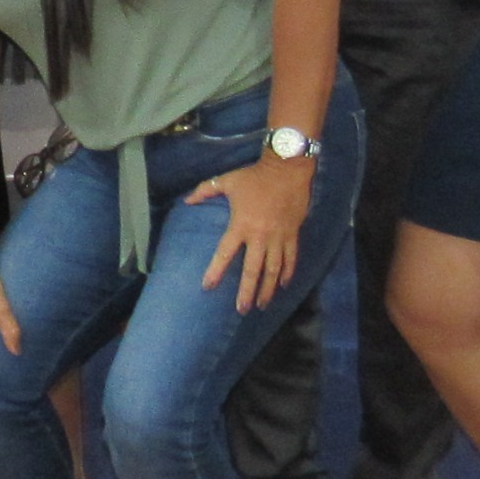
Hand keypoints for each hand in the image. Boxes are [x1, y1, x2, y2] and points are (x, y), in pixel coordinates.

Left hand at [190, 152, 315, 312]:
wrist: (288, 169)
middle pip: (253, 270)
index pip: (225, 253)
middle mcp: (260, 236)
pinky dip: (287, 273)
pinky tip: (282, 285)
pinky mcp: (293, 235)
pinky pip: (290, 259)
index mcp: (241, 225)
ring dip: (267, 289)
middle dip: (247, 292)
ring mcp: (278, 237)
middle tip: (241, 309)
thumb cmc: (255, 176)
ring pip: (273, 270)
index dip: (215, 271)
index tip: (208, 287)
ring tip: (261, 305)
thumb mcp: (227, 180)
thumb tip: (186, 201)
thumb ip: (205, 191)